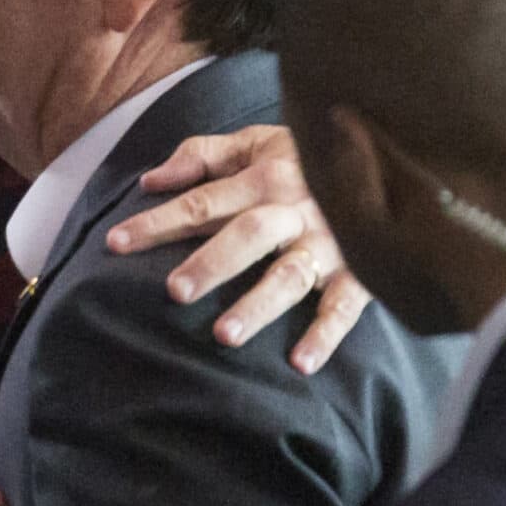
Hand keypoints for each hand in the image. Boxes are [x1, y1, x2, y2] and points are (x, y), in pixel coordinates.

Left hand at [104, 123, 372, 374]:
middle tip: (174, 292)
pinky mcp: (361, 272)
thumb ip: (202, 155)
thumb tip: (149, 179)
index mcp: (265, 176)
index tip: (114, 243)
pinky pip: (344, 306)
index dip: (157, 222)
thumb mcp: (255, 141)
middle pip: (247, 236)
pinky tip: (300, 364)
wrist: (390, 159)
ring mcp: (330, 244)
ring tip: (224, 336)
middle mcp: (296, 210)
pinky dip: (326, 335)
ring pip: (290, 275)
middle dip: (211, 263)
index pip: (202, 201)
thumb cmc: (304, 158)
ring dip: (258, 305)